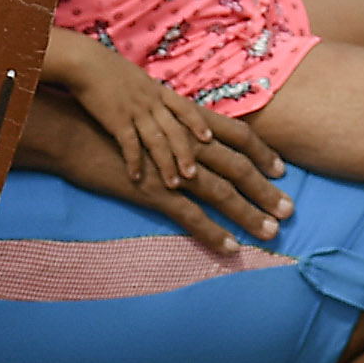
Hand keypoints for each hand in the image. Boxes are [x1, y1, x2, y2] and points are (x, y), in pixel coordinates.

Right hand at [12, 87, 293, 249]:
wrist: (73, 126)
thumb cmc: (108, 121)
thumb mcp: (146, 115)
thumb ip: (171, 126)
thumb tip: (189, 135)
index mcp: (186, 122)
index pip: (237, 135)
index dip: (262, 152)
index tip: (283, 171)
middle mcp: (185, 142)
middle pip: (236, 167)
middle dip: (265, 190)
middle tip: (290, 210)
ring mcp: (170, 166)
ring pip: (219, 192)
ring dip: (246, 214)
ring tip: (269, 232)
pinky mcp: (152, 189)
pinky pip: (188, 214)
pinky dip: (211, 231)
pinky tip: (229, 247)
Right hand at [60, 38, 226, 190]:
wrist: (84, 62)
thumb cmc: (106, 69)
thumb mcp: (136, 78)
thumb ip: (148, 93)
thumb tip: (157, 102)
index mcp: (157, 90)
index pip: (185, 108)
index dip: (198, 124)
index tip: (209, 139)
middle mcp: (151, 101)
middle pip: (175, 131)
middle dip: (185, 154)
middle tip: (193, 176)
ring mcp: (135, 111)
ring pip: (157, 141)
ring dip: (166, 164)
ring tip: (173, 184)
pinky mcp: (116, 119)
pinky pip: (129, 144)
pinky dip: (134, 162)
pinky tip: (136, 178)